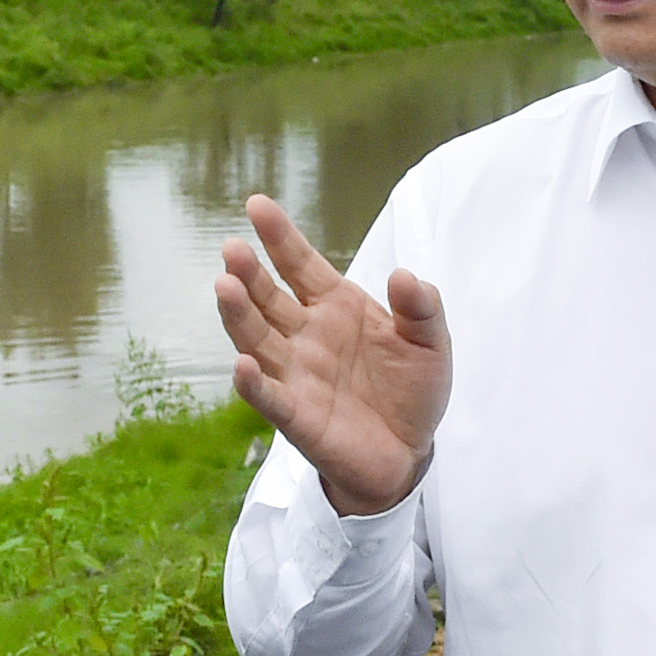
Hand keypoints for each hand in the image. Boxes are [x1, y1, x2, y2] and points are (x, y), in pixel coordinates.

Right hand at [212, 197, 450, 518]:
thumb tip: (404, 275)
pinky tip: (242, 365)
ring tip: (224, 287)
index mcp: (335, 306)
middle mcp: (306, 336)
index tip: (256, 204)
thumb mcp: (430, 342)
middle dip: (249, 273)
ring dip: (239, 316)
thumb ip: (422, 307)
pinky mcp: (298, 417)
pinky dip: (254, 384)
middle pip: (269, 299)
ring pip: (258, 340)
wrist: (409, 451)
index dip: (279, 236)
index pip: (300, 264)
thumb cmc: (412, 390)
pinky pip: (270, 398)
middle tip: (232, 248)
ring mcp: (297, 375)